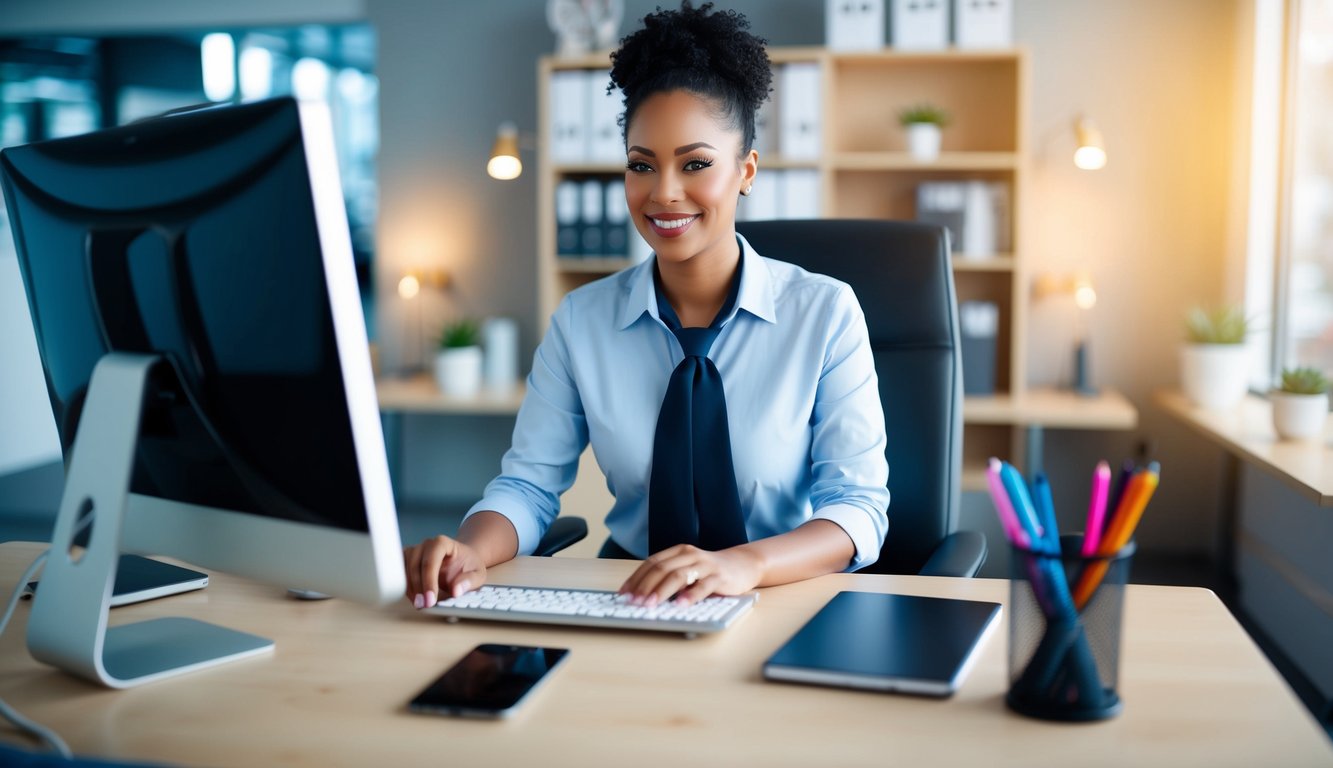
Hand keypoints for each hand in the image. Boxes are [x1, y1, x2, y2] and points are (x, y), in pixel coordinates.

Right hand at [403, 535, 486, 608]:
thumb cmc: (468, 565)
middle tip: (424, 605)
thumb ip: (469, 581)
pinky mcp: (407, 560)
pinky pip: (400, 572)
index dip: (429, 581)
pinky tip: (414, 597)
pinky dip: (404, 586)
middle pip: (415, 565)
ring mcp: (415, 551)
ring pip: (404, 569)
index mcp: (442, 543)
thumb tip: (456, 591)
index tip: (430, 599)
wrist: (462, 559)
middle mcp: (425, 544)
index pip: (431, 560)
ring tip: (419, 604)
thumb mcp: (478, 574)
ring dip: (410, 588)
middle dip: (418, 588)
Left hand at [618, 544, 762, 606]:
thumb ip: (669, 577)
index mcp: (679, 552)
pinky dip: (690, 596)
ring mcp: (705, 565)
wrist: (743, 565)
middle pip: (662, 568)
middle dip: (644, 586)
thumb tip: (642, 596)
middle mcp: (690, 555)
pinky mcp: (719, 577)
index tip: (624, 594)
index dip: (636, 578)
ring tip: (650, 604)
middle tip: (633, 602)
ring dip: (661, 591)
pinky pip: (702, 586)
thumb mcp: (688, 569)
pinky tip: (680, 605)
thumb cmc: (710, 571)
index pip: (652, 563)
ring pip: (678, 575)